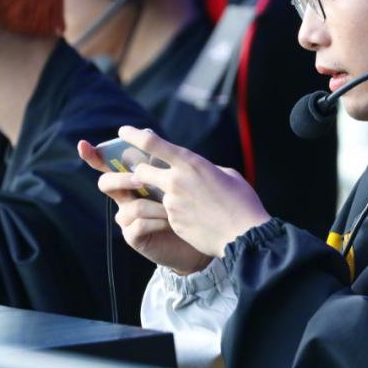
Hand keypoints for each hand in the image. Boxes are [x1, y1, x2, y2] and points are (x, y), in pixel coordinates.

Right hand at [78, 140, 210, 273]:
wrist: (199, 236)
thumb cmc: (187, 204)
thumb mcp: (175, 179)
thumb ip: (160, 161)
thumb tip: (148, 133)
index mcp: (131, 180)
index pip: (107, 165)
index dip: (93, 155)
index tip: (82, 144)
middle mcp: (124, 198)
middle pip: (106, 183)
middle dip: (122, 179)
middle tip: (141, 179)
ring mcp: (126, 219)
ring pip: (131, 206)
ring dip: (155, 205)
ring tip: (173, 208)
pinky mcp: (133, 237)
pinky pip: (139, 224)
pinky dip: (158, 221)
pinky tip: (171, 222)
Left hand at [114, 127, 269, 258]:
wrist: (244, 235)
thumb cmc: (242, 202)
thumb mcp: (227, 175)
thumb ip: (205, 169)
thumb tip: (197, 171)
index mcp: (190, 162)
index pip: (152, 143)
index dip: (134, 135)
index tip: (124, 131)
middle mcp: (176, 180)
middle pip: (141, 171)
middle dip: (140, 171)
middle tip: (144, 172)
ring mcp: (172, 203)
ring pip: (157, 195)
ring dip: (167, 196)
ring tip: (194, 204)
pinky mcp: (172, 221)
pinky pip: (168, 213)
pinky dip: (178, 214)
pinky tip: (197, 219)